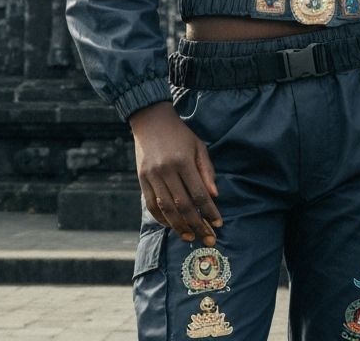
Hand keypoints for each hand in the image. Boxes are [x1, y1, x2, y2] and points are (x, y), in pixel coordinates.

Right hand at [130, 101, 221, 245]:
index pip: (199, 193)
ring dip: (179, 226)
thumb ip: (206, 171)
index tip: (218, 224)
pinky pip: (151, 205)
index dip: (209, 211)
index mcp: (183, 161)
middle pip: (183, 205)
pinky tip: (172, 225)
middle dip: (197, 224)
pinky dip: (162, 219)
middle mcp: (166, 170)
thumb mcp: (198, 146)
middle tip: (208, 238)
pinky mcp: (141, 180)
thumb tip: (214, 196)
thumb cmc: (180, 134)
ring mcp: (152, 176)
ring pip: (166, 209)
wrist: (151, 122)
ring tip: (190, 236)